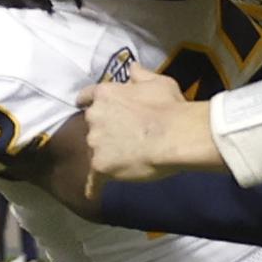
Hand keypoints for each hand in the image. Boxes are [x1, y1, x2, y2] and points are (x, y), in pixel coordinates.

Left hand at [74, 62, 201, 188]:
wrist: (176, 135)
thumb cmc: (170, 107)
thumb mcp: (158, 82)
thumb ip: (140, 75)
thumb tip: (132, 67)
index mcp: (105, 94)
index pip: (86, 97)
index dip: (91, 104)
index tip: (93, 109)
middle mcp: (94, 117)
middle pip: (92, 126)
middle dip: (104, 130)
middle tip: (126, 137)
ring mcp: (96, 143)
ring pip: (95, 150)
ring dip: (106, 153)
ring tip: (127, 159)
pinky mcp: (101, 166)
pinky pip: (94, 179)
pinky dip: (94, 185)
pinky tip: (94, 193)